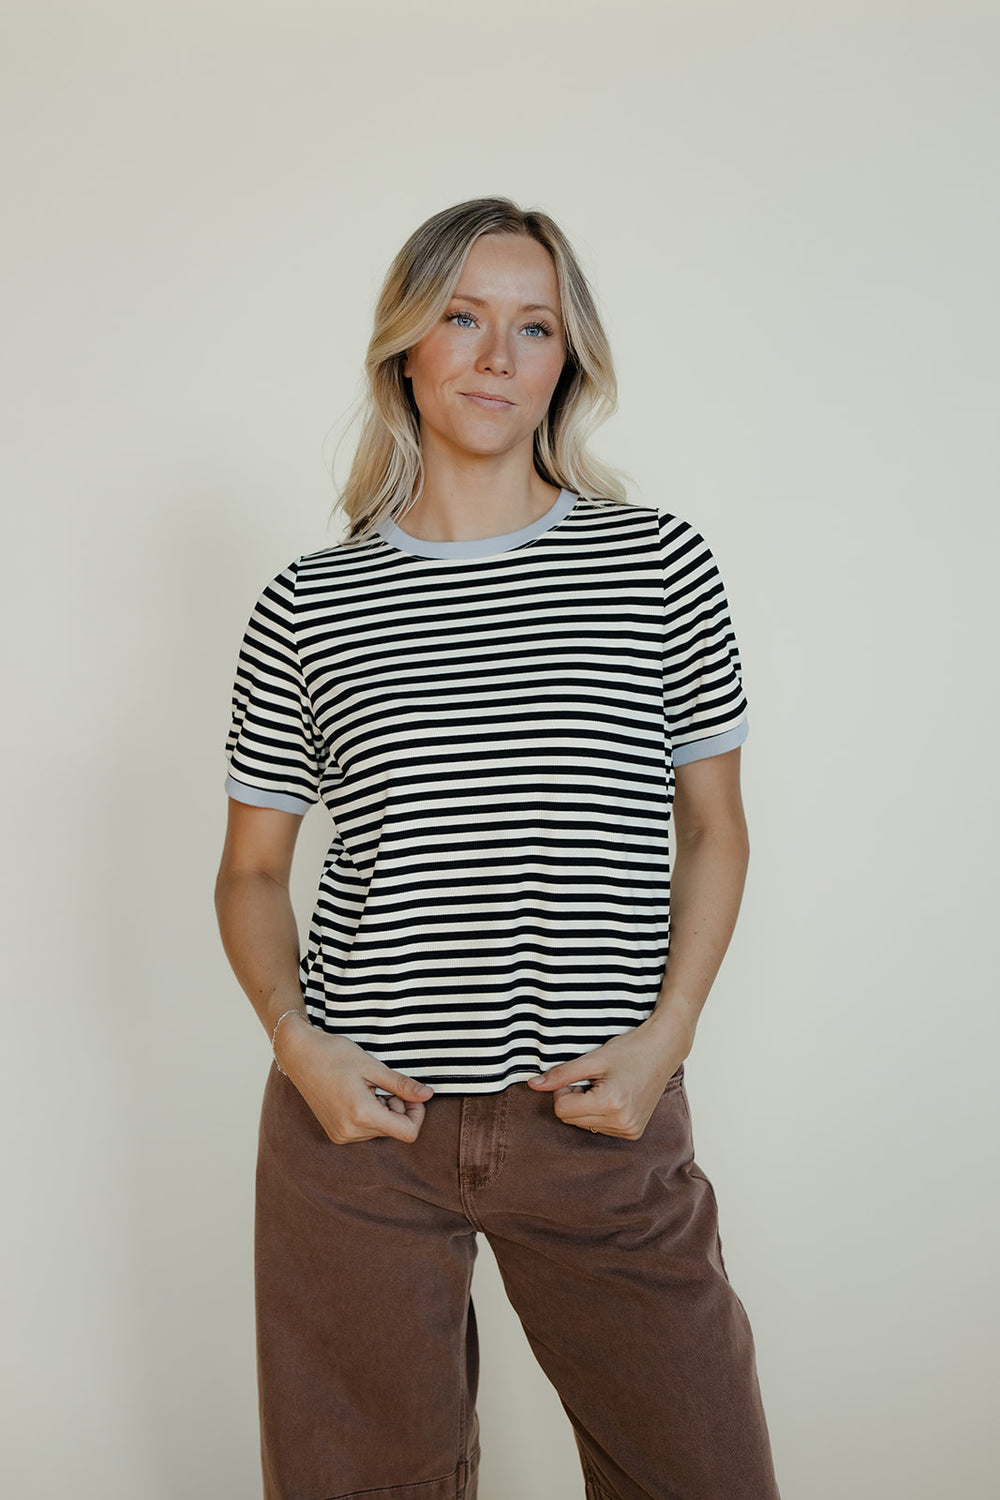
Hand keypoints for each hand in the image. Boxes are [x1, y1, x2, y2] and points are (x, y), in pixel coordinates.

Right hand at [278, 1018, 433, 1143]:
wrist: (299, 1054)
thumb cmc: (334, 1054)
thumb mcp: (372, 1066)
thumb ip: (402, 1085)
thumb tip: (428, 1095)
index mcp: (362, 1115)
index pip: (408, 1133)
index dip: (417, 1113)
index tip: (410, 1093)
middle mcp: (350, 1132)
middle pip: (394, 1130)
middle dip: (397, 1108)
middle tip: (383, 1083)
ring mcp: (341, 1135)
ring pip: (380, 1130)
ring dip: (383, 1110)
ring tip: (366, 1086)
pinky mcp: (335, 1133)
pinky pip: (365, 1130)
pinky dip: (369, 1114)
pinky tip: (356, 1094)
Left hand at [527, 1011, 692, 1138]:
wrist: (664, 1050)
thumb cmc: (630, 1049)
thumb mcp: (593, 1058)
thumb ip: (561, 1074)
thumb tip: (532, 1085)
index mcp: (610, 1104)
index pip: (561, 1109)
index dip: (564, 1089)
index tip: (581, 1075)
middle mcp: (621, 1123)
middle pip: (571, 1119)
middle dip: (575, 1098)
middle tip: (594, 1079)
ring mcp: (629, 1130)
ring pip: (584, 1125)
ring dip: (587, 1106)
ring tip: (608, 1086)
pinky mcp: (633, 1133)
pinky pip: (600, 1128)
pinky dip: (600, 1113)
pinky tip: (616, 1095)